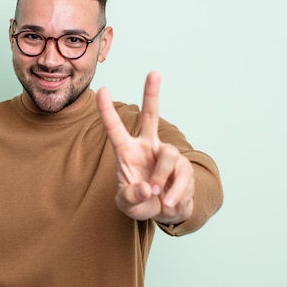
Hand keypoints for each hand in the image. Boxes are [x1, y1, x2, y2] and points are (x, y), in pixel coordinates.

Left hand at [96, 72, 193, 223]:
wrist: (165, 214)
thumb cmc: (140, 203)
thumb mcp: (127, 205)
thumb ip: (131, 198)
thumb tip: (147, 188)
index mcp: (127, 152)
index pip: (115, 129)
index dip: (107, 110)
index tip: (102, 90)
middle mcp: (147, 147)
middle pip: (151, 116)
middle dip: (152, 94)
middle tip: (154, 73)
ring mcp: (167, 154)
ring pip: (169, 157)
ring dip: (163, 179)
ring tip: (159, 197)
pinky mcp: (184, 166)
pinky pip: (182, 176)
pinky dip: (175, 194)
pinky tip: (170, 204)